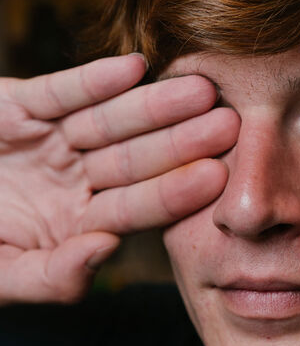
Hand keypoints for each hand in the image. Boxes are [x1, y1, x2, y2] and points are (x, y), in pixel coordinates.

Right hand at [0, 53, 238, 304]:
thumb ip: (51, 278)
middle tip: (231, 122)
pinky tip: (134, 67)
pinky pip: (60, 92)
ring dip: (151, 105)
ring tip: (197, 88)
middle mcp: (74, 182)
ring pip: (108, 121)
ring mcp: (50, 143)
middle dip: (181, 141)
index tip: (217, 176)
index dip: (174, 192)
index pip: (135, 209)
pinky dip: (93, 80)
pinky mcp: (19, 107)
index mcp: (78, 226)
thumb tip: (104, 255)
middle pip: (136, 160)